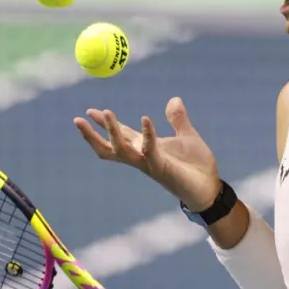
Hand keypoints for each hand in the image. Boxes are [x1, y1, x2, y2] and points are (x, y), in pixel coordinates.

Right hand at [73, 97, 220, 210]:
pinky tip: (145, 118)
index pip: (120, 134)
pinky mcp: (162, 168)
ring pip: (123, 149)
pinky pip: (150, 150)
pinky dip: (147, 134)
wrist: (210, 188)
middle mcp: (142, 157)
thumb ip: (178, 119)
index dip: (104, 124)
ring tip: (106, 112)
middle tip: (78, 119)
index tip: (89, 111)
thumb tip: (173, 99)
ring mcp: (150, 164)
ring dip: (113, 132)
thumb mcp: (187, 136)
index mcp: (145, 148)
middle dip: (92, 135)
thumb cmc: (196, 166)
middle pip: (110, 147)